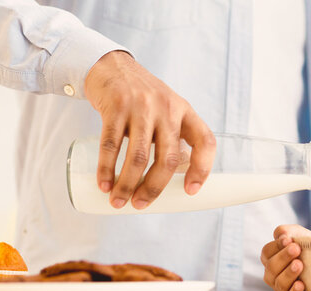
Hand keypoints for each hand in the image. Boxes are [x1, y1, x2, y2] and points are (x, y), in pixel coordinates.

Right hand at [84, 50, 215, 209]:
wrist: (112, 67)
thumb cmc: (142, 98)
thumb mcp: (166, 110)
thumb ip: (172, 138)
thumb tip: (169, 181)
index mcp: (185, 112)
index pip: (205, 141)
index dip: (203, 168)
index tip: (190, 191)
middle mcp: (167, 108)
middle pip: (168, 158)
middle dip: (154, 187)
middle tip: (141, 204)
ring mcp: (141, 107)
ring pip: (138, 156)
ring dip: (128, 184)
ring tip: (119, 201)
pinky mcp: (116, 107)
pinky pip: (111, 145)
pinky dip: (107, 169)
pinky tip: (105, 184)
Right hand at [260, 225, 310, 290]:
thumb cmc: (308, 250)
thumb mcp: (300, 235)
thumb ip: (288, 231)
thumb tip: (281, 234)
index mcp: (271, 258)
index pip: (267, 252)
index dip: (276, 246)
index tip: (288, 240)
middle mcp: (273, 274)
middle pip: (271, 267)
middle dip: (283, 257)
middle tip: (296, 249)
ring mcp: (283, 287)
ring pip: (280, 283)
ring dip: (289, 273)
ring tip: (299, 265)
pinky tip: (301, 284)